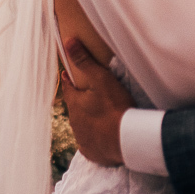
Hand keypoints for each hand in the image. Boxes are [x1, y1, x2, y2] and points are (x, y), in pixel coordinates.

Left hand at [60, 38, 134, 165]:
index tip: (69, 76)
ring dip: (88, 120)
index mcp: (74, 104)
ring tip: (100, 115)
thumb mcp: (101, 79)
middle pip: (75, 108)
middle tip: (90, 96)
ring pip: (82, 125)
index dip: (69, 81)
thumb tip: (68, 41)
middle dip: (80, 101)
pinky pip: (90, 143)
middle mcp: (74, 122)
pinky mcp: (92, 152)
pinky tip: (103, 135)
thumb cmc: (114, 107)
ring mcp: (82, 139)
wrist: (126, 140)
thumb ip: (84, 60)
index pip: (67, 88)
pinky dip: (95, 137)